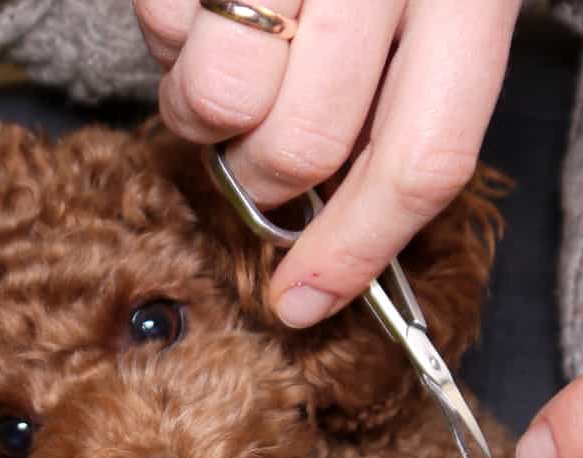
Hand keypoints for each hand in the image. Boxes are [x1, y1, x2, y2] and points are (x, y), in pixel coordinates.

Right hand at [135, 0, 521, 327]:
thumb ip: (418, 88)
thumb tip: (355, 217)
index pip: (422, 155)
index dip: (359, 249)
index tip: (304, 304)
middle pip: (302, 146)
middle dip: (263, 180)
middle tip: (259, 154)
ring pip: (217, 101)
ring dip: (204, 110)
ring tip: (226, 59)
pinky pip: (160, 28)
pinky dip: (167, 33)